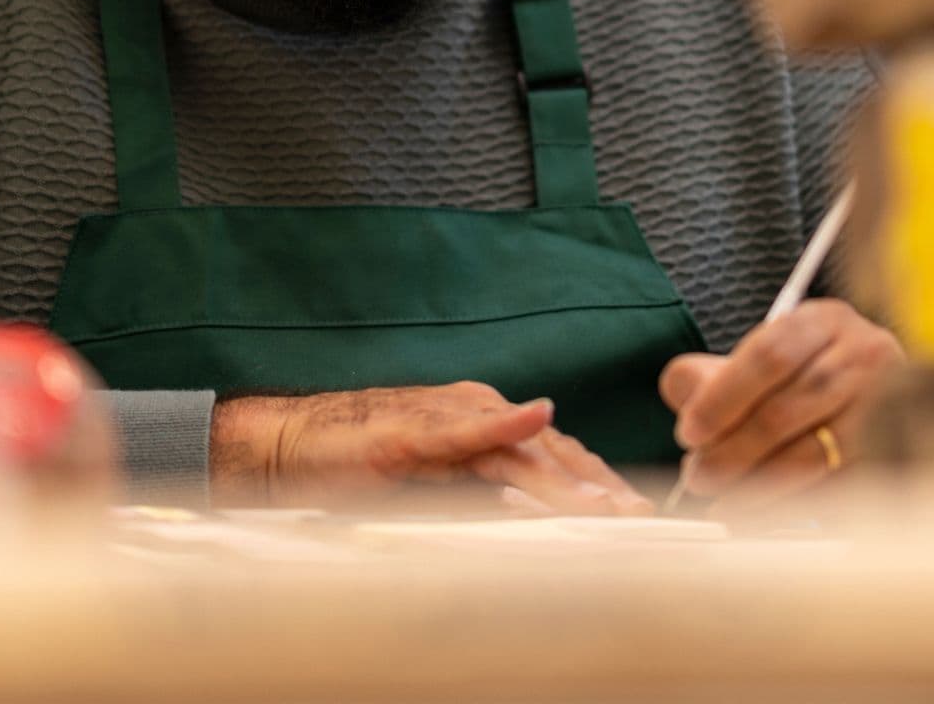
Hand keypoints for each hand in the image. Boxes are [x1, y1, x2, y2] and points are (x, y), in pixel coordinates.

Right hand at [211, 382, 652, 514]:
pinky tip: (537, 419)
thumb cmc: (357, 467)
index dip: (599, 487)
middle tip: (643, 523)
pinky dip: (503, 424)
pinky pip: (465, 430)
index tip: (642, 519)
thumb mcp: (434, 487)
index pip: (557, 460)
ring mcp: (445, 418)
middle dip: (599, 488)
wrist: (290, 446)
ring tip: (607, 506)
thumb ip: (484, 496)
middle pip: (552, 454)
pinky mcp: (410, 432)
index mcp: (484, 424)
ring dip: (567, 479)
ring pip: (519, 451)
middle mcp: (474, 411)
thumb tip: (534, 523)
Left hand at [659, 300, 901, 513]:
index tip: (689, 433)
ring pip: (813, 453)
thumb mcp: (763, 360)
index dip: (722, 398)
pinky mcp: (899, 455)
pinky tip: (763, 514)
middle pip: (788, 408)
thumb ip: (711, 373)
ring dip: (758, 483)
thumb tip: (681, 392)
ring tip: (724, 499)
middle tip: (698, 477)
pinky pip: (837, 487)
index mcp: (823, 321)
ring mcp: (890, 407)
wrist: (882, 401)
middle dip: (733, 449)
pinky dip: (793, 504)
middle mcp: (866, 355)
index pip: (768, 355)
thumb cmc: (808, 380)